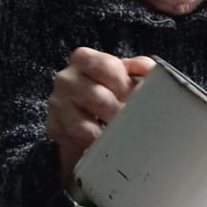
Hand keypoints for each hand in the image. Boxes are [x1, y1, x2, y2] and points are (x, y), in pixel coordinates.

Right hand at [47, 47, 155, 185]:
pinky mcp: (54, 127)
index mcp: (85, 59)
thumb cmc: (112, 90)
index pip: (105, 66)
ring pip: (83, 125)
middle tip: (134, 121)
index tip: (134, 96)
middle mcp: (66, 78)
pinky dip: (93, 146)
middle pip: (96, 97)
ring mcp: (57, 104)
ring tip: (122, 136)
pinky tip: (105, 145)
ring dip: (107, 134)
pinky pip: (75, 142)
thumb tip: (153, 72)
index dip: (124, 83)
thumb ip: (141, 69)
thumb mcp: (128, 74)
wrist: (90, 115)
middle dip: (119, 112)